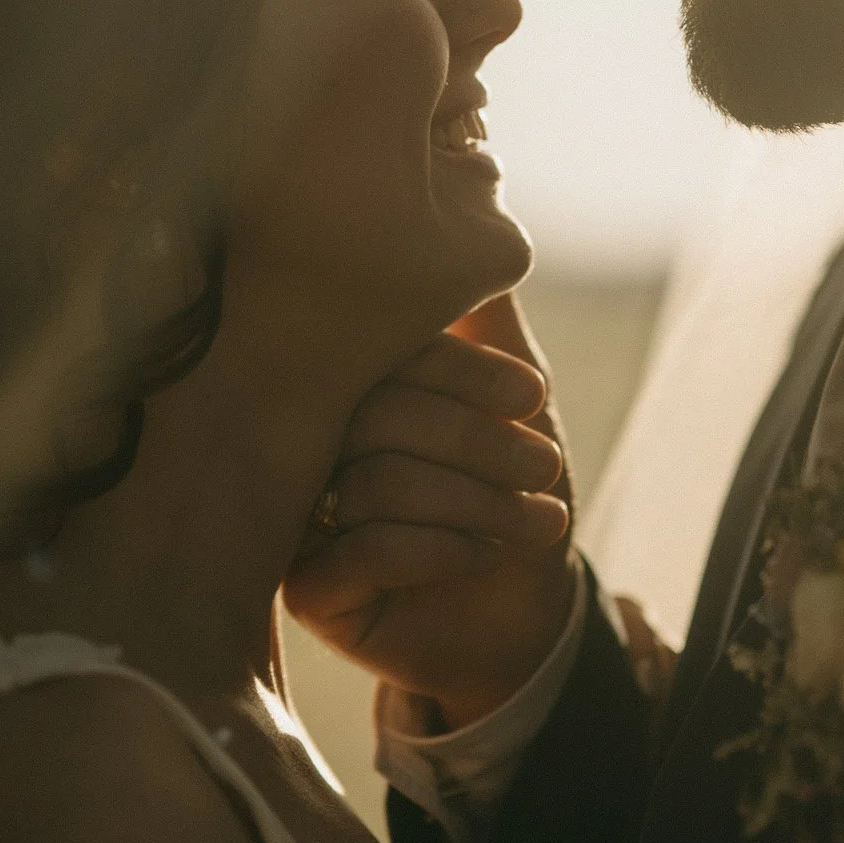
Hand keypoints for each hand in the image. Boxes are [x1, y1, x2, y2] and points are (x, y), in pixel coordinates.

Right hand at [282, 293, 576, 728]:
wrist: (516, 613)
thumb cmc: (506, 489)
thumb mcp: (509, 400)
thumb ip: (488, 320)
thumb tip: (479, 230)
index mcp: (349, 384)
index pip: (384, 353)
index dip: (463, 368)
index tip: (533, 394)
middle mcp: (308, 441)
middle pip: (377, 415)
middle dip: (479, 441)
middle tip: (545, 464)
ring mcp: (298, 515)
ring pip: (377, 483)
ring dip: (478, 501)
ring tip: (540, 519)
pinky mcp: (304, 590)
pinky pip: (365, 553)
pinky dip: (443, 549)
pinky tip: (488, 554)